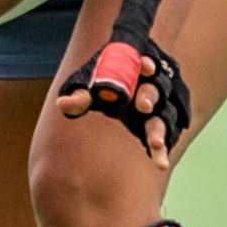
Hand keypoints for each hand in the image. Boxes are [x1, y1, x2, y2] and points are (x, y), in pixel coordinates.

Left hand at [56, 47, 179, 169]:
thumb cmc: (103, 89)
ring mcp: (158, 110)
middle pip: (154, 90)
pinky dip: (161, 151)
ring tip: (155, 143)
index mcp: (135, 72)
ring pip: (162, 116)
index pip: (144, 64)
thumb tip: (62, 104)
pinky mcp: (161, 129)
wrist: (118, 104)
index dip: (146, 64)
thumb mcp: (90, 90)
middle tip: (144, 106)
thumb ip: (80, 96)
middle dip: (149, 96)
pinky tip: (160, 163)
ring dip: (159, 129)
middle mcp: (151, 89)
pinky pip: (165, 140)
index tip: (146, 67)